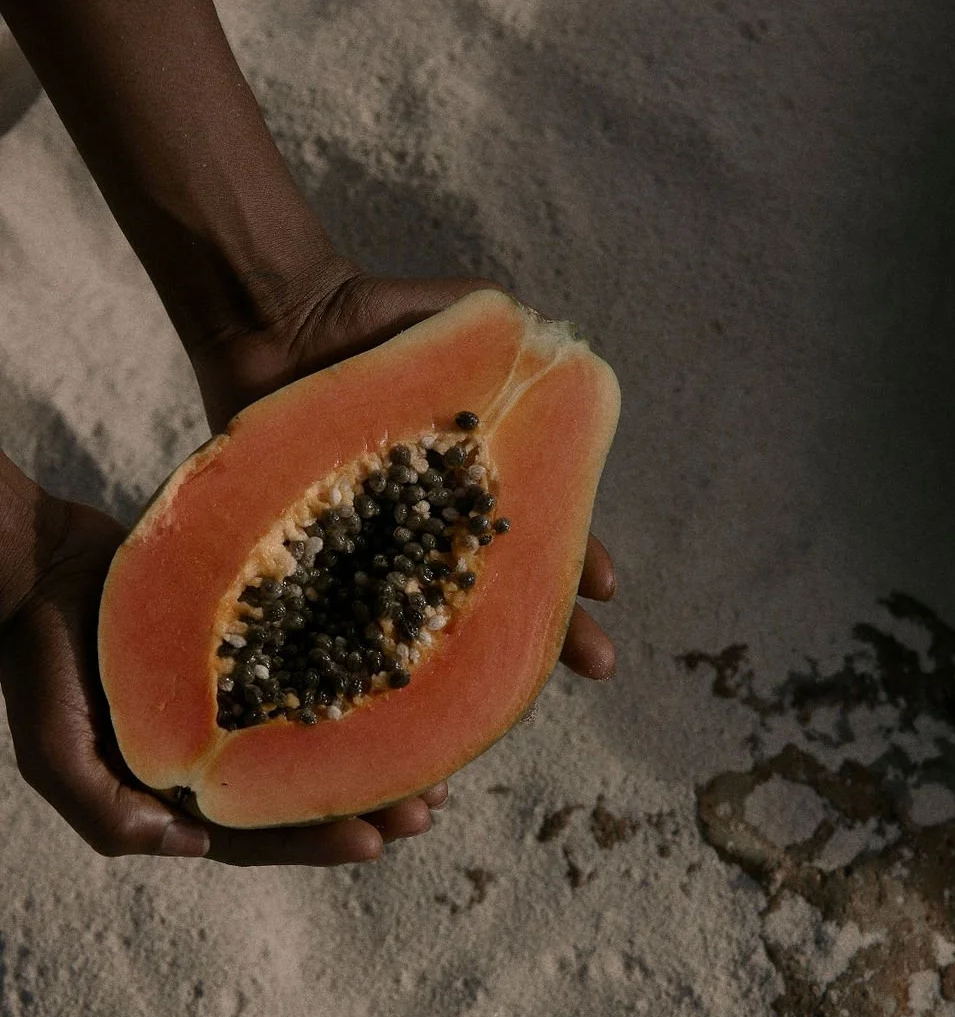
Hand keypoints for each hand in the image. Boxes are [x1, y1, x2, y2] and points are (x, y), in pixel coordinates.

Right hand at [0, 497, 446, 863]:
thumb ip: (104, 811)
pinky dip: (359, 690)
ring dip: (376, 757)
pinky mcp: (256, 651)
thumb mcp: (54, 748)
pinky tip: (405, 690)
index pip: (256, 834)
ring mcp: (240, 705)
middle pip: (301, 795)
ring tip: (436, 769)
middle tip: (426, 812)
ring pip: (319, 741)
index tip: (374, 841)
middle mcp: (219, 755)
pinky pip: (318, 677)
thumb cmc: (40, 659)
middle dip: (367, 807)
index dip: (314, 842)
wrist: (43, 565)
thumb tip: (191, 844)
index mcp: (180, 792)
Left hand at [188, 261, 617, 674]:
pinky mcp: (317, 571)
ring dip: (472, 671)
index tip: (606, 586)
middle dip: (552, 634)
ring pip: (430, 630)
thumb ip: (510, 347)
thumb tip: (561, 357)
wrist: (286, 324)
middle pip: (501, 598)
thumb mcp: (465, 316)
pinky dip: (368, 662)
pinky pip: (346, 627)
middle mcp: (434, 536)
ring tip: (513, 700)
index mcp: (478, 491)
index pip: (539, 536)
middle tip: (599, 665)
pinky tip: (398, 699)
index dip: (576, 560)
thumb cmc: (382, 321)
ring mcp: (378, 559)